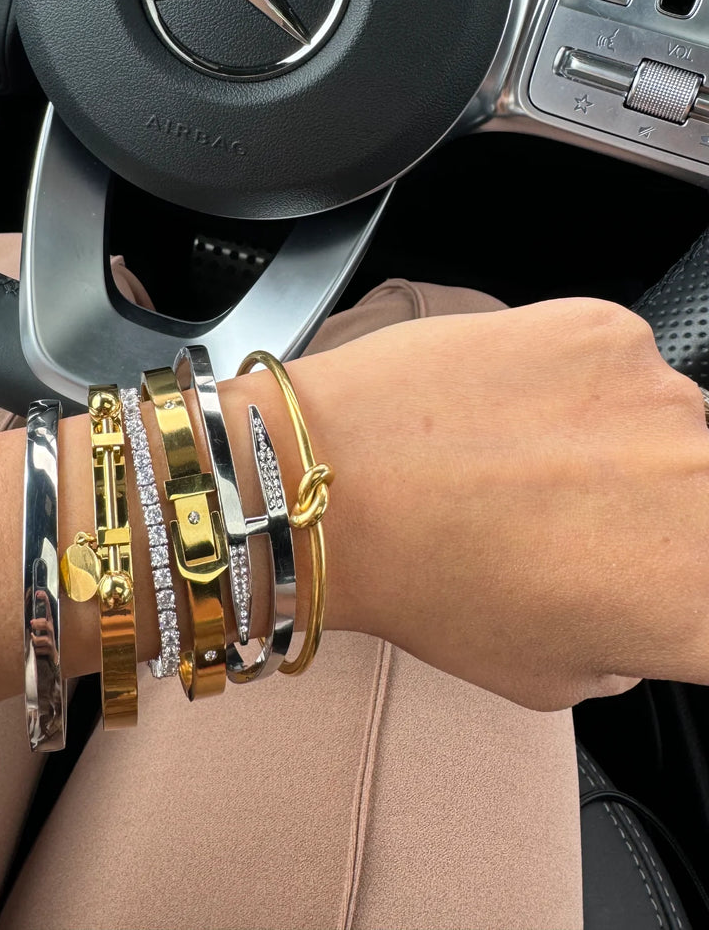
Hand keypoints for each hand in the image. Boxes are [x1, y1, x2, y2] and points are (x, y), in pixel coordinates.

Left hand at [282, 299, 708, 710]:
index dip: (668, 577)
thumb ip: (631, 644)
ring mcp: (666, 400)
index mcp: (703, 596)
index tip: (637, 569)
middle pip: (701, 494)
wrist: (335, 483)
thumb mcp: (552, 675)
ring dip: (620, 440)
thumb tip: (640, 606)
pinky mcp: (610, 331)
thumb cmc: (426, 584)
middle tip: (575, 516)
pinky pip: (618, 361)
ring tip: (527, 458)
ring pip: (666, 423)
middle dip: (655, 510)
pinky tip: (510, 408)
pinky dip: (577, 380)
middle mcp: (708, 491)